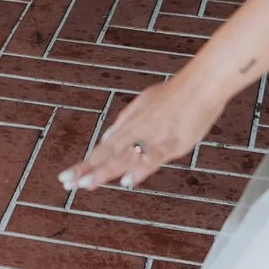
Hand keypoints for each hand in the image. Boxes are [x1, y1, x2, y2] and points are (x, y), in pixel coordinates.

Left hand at [60, 73, 227, 191]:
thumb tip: (107, 136)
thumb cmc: (175, 94)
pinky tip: (128, 181)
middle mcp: (138, 132)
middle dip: (88, 169)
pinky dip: (140, 170)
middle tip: (68, 183)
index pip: (103, 149)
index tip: (68, 177)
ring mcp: (154, 138)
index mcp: (130, 125)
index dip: (86, 164)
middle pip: (109, 154)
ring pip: (126, 157)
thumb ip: (125, 121)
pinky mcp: (172, 143)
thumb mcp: (144, 103)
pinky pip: (153, 158)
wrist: (200, 84)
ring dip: (106, 171)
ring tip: (87, 184)